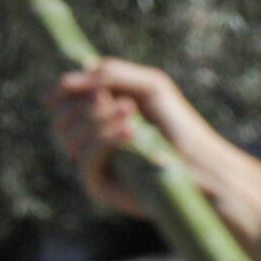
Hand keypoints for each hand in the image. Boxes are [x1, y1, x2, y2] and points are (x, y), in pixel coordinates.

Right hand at [45, 57, 218, 215]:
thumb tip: (66, 81)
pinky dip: (105, 140)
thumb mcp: (149, 85)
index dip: (62, 90)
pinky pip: (85, 160)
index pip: (62, 101)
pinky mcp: (99, 187)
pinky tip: (131, 131)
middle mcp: (89, 140)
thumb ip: (111, 74)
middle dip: (84, 105)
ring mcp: (92, 164)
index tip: (73, 83)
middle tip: (118, 99)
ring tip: (132, 112)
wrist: (200, 161)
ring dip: (98, 120)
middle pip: (60, 120)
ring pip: (70, 138)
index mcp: (96, 114)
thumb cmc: (176, 122)